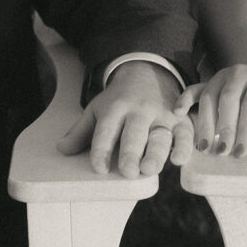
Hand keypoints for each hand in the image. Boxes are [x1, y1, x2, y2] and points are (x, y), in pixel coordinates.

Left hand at [57, 61, 192, 176]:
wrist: (147, 74)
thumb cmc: (119, 100)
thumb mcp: (97, 109)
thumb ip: (81, 131)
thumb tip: (62, 149)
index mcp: (115, 108)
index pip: (106, 130)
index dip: (102, 149)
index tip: (100, 168)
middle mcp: (139, 111)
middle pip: (134, 134)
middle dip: (131, 153)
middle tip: (128, 172)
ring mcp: (161, 115)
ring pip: (160, 136)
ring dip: (156, 153)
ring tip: (149, 169)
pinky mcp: (180, 121)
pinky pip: (184, 134)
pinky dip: (184, 147)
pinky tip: (178, 160)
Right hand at [174, 64, 246, 157]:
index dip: (246, 128)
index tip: (241, 152)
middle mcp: (241, 74)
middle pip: (228, 99)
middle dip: (224, 128)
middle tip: (221, 152)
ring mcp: (222, 76)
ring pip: (209, 97)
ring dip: (205, 123)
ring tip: (203, 147)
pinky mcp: (209, 82)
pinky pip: (193, 88)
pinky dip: (184, 99)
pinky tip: (177, 113)